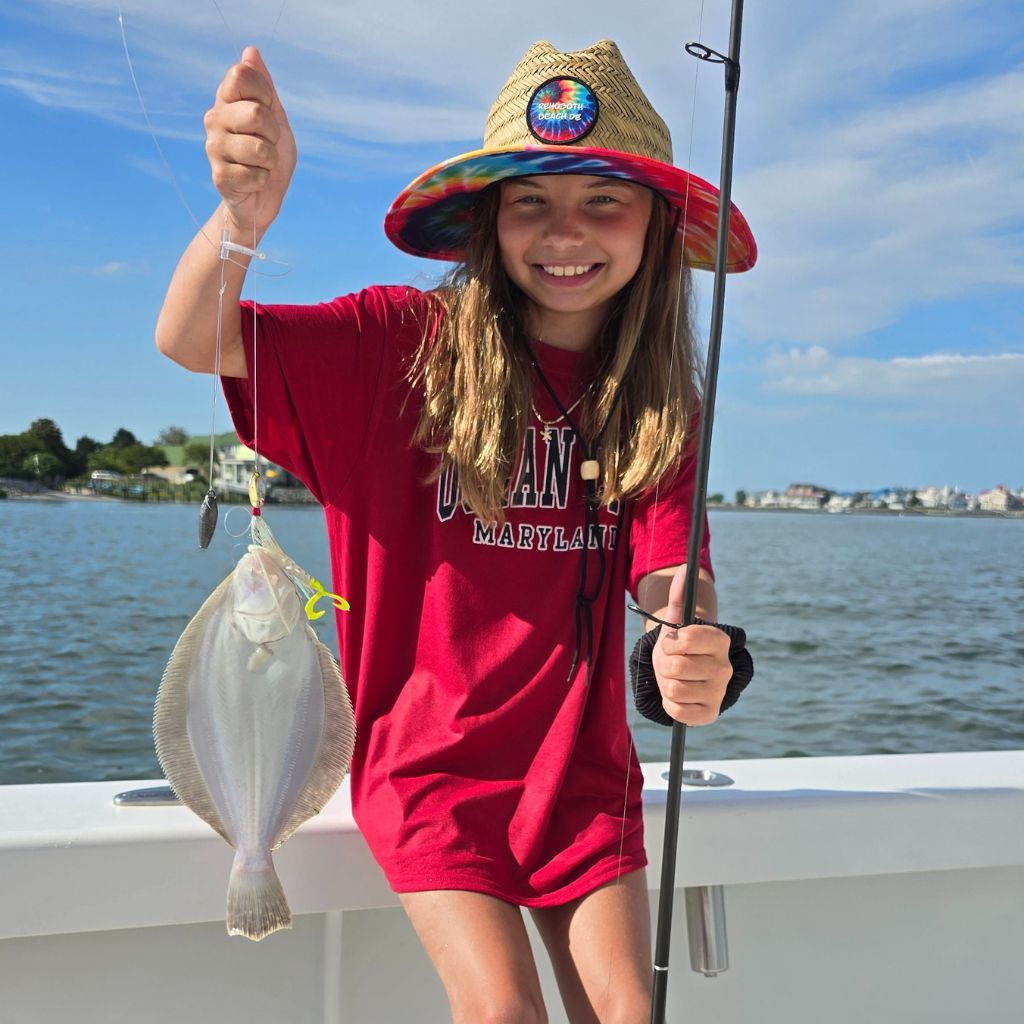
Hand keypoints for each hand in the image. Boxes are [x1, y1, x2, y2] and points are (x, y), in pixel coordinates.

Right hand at [203, 46, 295, 233]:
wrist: (262, 197)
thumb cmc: (269, 154)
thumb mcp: (274, 116)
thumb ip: (264, 86)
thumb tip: (251, 51)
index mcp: (226, 100)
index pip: (242, 74)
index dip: (265, 95)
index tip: (266, 111)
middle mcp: (214, 119)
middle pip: (255, 113)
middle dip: (273, 134)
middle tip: (267, 144)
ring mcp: (213, 148)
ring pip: (260, 148)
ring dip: (270, 161)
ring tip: (260, 163)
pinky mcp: (219, 176)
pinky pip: (257, 174)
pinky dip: (264, 180)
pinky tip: (254, 181)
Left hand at [651, 564, 732, 725]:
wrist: (684, 673)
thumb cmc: (679, 645)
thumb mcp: (676, 621)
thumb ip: (679, 596)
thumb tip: (684, 568)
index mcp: (720, 642)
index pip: (687, 640)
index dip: (672, 641)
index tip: (673, 641)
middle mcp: (724, 668)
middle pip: (675, 667)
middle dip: (665, 663)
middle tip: (672, 661)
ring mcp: (719, 692)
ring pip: (673, 688)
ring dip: (665, 683)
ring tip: (674, 678)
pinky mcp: (709, 714)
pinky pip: (676, 711)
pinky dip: (670, 703)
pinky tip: (678, 695)